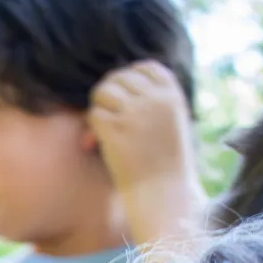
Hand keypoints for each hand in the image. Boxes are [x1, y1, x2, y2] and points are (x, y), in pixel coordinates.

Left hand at [89, 60, 205, 250]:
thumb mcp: (172, 124)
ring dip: (98, 108)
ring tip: (103, 130)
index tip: (124, 96)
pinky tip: (96, 142)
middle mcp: (154, 99)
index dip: (130, 77)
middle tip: (109, 118)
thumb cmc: (166, 166)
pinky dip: (91, 127)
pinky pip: (93, 114)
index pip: (146, 67)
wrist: (163, 195)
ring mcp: (134, 113)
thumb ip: (155, 102)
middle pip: (119, 77)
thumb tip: (119, 86)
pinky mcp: (115, 130)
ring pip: (103, 92)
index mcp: (172, 95)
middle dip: (109, 95)